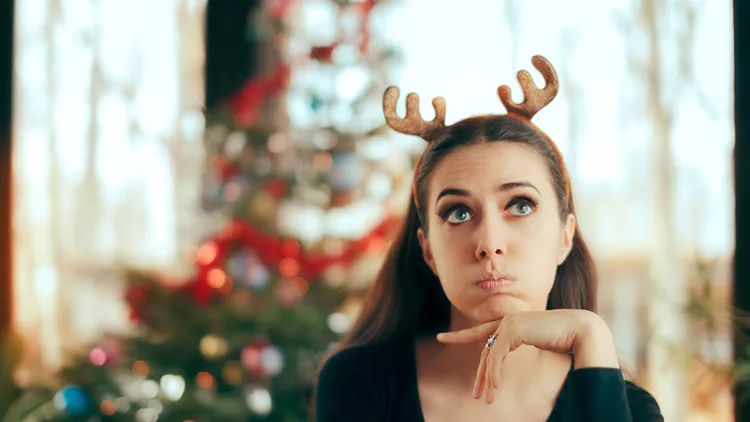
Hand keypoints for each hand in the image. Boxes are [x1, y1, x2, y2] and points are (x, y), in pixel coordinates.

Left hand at [436, 309, 618, 403]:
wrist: (581, 330)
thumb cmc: (566, 340)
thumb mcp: (540, 345)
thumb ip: (524, 346)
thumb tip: (514, 361)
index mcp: (513, 323)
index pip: (482, 332)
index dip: (461, 336)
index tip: (442, 338)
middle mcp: (507, 320)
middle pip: (486, 351)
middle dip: (480, 375)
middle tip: (476, 394)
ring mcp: (508, 322)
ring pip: (490, 355)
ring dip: (487, 379)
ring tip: (486, 398)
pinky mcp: (512, 329)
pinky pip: (496, 355)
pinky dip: (494, 373)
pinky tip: (494, 387)